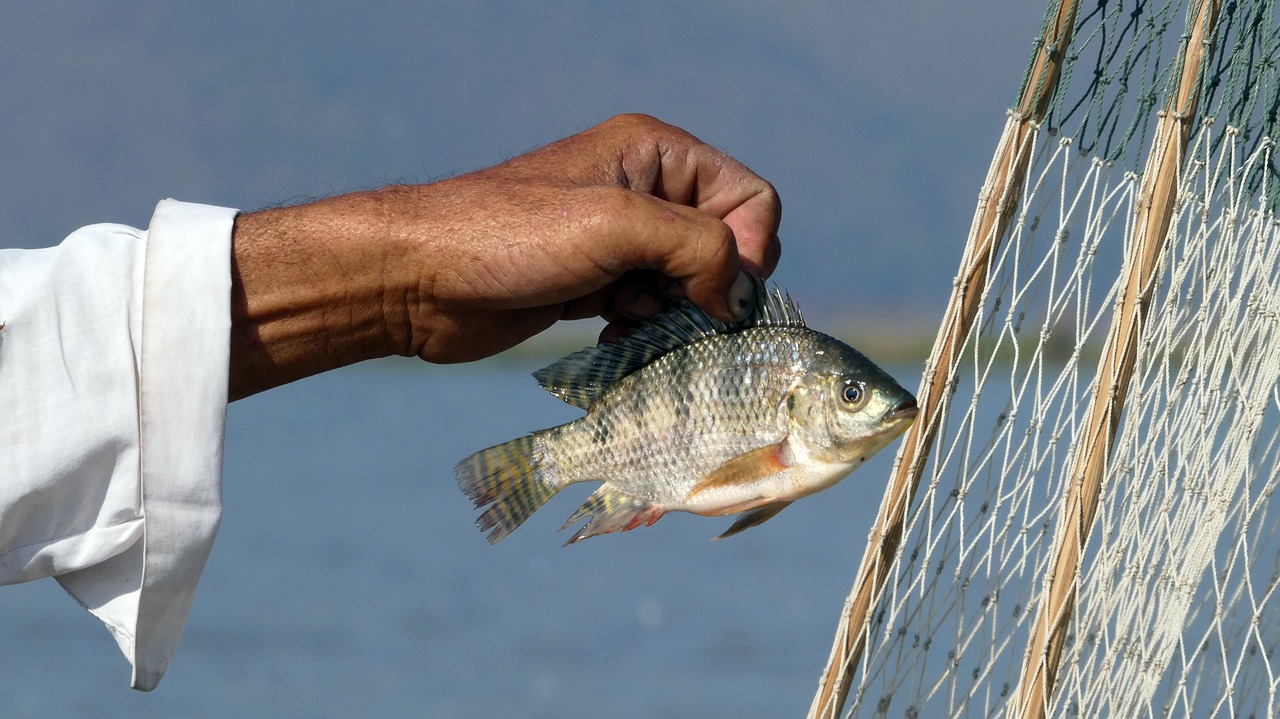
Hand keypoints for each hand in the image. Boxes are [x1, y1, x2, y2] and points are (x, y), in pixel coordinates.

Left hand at [229, 114, 781, 398]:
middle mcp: (644, 190)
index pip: (751, 199)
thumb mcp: (619, 226)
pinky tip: (613, 334)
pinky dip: (646, 327)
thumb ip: (700, 248)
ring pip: (690, 284)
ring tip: (630, 320)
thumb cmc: (511, 238)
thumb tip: (739, 297)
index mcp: (657, 153)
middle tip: (668, 308)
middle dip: (710, 286)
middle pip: (726, 246)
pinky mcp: (596, 283)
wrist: (419, 280)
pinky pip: (652, 309)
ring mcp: (619, 240)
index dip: (750, 249)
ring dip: (675, 313)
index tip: (716, 291)